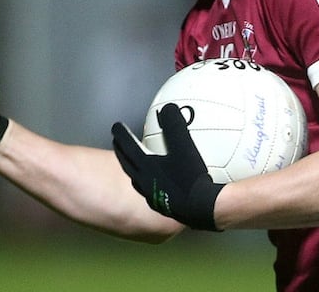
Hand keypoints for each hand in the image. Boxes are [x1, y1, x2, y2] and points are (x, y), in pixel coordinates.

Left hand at [111, 104, 223, 230]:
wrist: (202, 210)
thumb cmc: (191, 179)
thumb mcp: (184, 148)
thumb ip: (174, 127)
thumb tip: (168, 108)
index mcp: (145, 167)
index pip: (127, 146)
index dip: (121, 134)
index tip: (116, 126)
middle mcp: (143, 182)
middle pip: (127, 163)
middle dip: (121, 152)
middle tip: (117, 144)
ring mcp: (151, 197)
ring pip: (136, 180)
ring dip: (133, 169)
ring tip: (134, 164)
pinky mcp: (162, 207)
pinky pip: (150, 192)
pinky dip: (150, 185)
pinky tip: (160, 185)